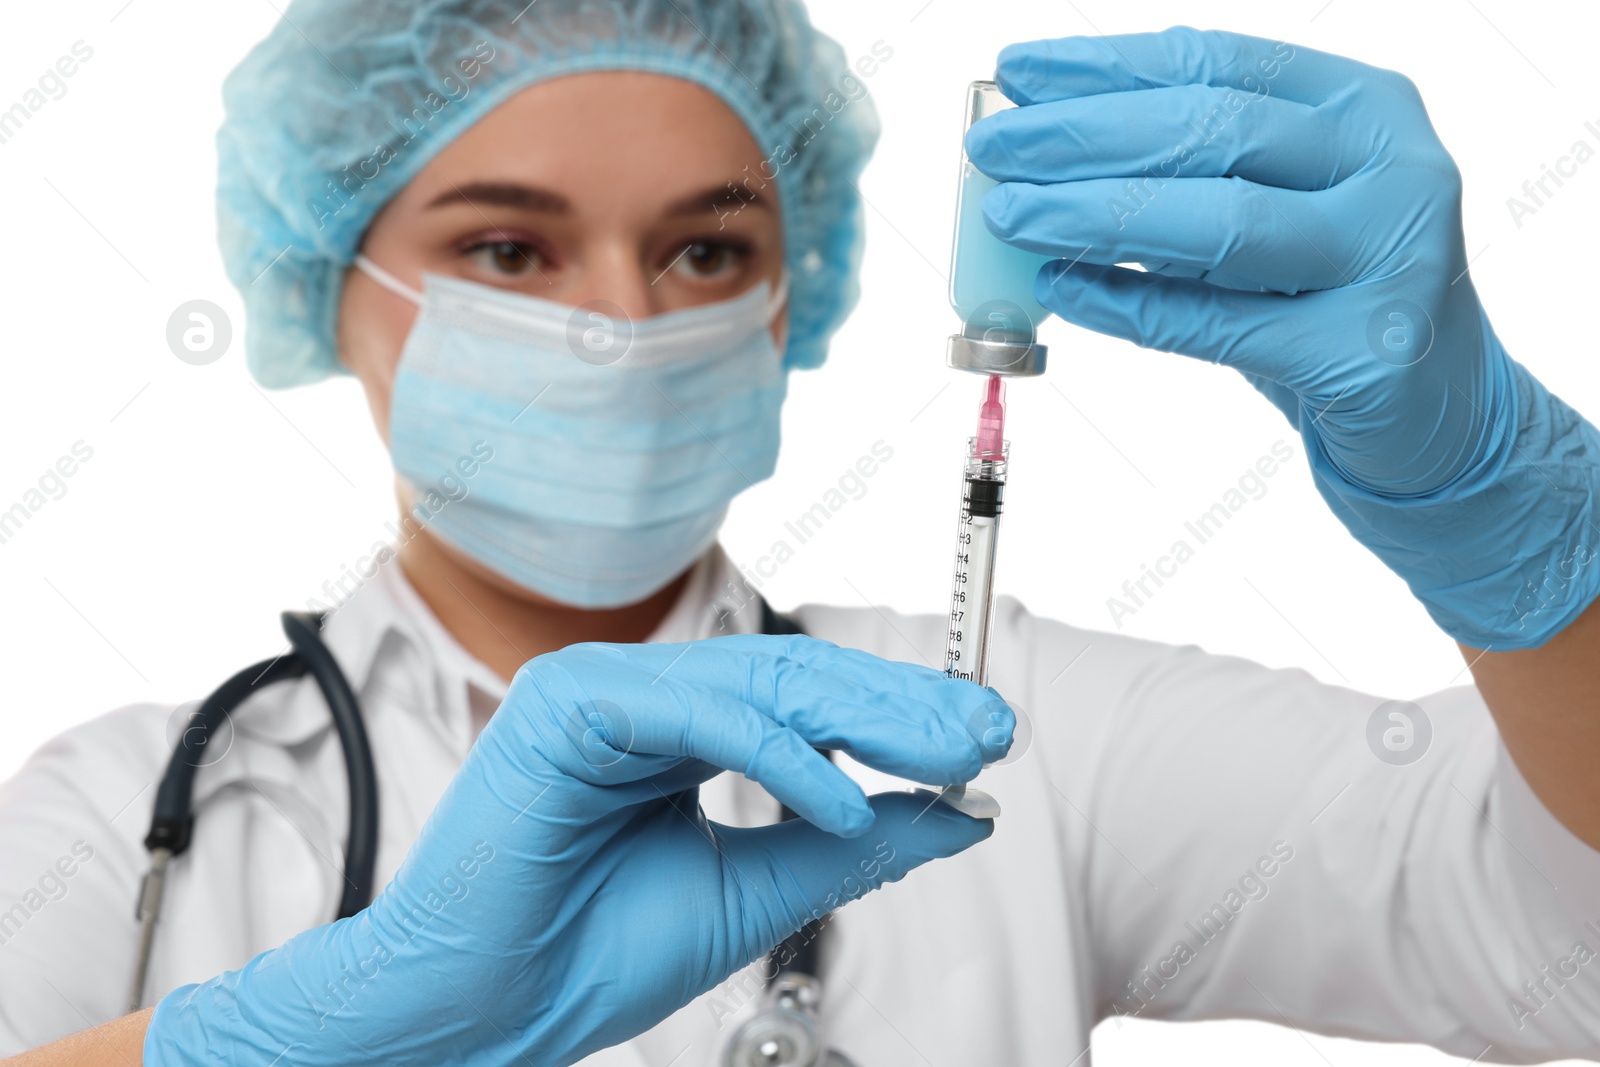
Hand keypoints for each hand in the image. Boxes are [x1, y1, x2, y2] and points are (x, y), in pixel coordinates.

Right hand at [144, 634, 1010, 1066]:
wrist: (483, 1012)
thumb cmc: (591, 955)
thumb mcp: (756, 893)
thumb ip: (850, 848)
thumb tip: (959, 814)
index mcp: (676, 731)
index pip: (805, 701)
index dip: (898, 713)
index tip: (983, 742)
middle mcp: (643, 698)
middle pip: (796, 676)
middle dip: (901, 704)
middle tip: (989, 732)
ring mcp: (604, 691)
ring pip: (761, 682)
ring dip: (866, 717)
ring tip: (948, 755)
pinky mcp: (571, 706)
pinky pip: (705, 718)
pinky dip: (785, 757)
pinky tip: (847, 802)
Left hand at [968, 27, 1599, 647]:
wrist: (1434, 414)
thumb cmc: (1328, 299)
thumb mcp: (1275, 210)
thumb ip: (1187, 175)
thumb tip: (1042, 154)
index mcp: (1364, 108)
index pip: (1218, 64)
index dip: (1108, 64)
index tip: (1020, 73)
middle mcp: (1391, 168)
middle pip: (1214, 132)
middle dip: (1085, 138)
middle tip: (994, 150)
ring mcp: (1389, 258)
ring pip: (1220, 222)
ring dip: (1096, 215)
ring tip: (1011, 216)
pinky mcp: (1364, 351)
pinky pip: (1217, 324)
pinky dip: (1129, 305)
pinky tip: (1064, 288)